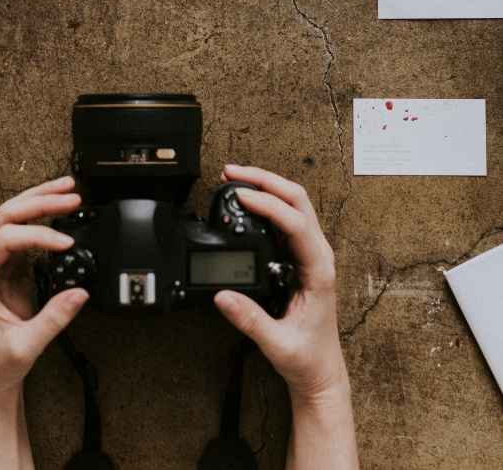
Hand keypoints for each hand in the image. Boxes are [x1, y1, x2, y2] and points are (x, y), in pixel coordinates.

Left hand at [0, 175, 88, 391]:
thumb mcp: (28, 343)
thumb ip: (54, 318)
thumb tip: (79, 293)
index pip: (4, 239)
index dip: (37, 235)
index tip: (66, 243)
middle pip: (5, 217)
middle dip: (39, 202)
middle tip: (71, 195)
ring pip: (10, 218)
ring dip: (39, 201)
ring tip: (67, 190)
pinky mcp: (4, 266)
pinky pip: (19, 233)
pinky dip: (40, 219)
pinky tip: (58, 211)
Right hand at [211, 165, 349, 406]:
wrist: (320, 369)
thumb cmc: (306, 356)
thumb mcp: (277, 342)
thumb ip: (249, 319)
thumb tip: (222, 295)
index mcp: (319, 272)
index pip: (297, 224)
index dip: (268, 205)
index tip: (240, 196)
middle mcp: (319, 257)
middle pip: (299, 201)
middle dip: (266, 180)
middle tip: (232, 173)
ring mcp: (311, 255)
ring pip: (295, 205)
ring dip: (267, 186)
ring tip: (234, 180)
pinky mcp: (300, 258)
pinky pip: (287, 219)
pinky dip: (267, 202)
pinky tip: (246, 202)